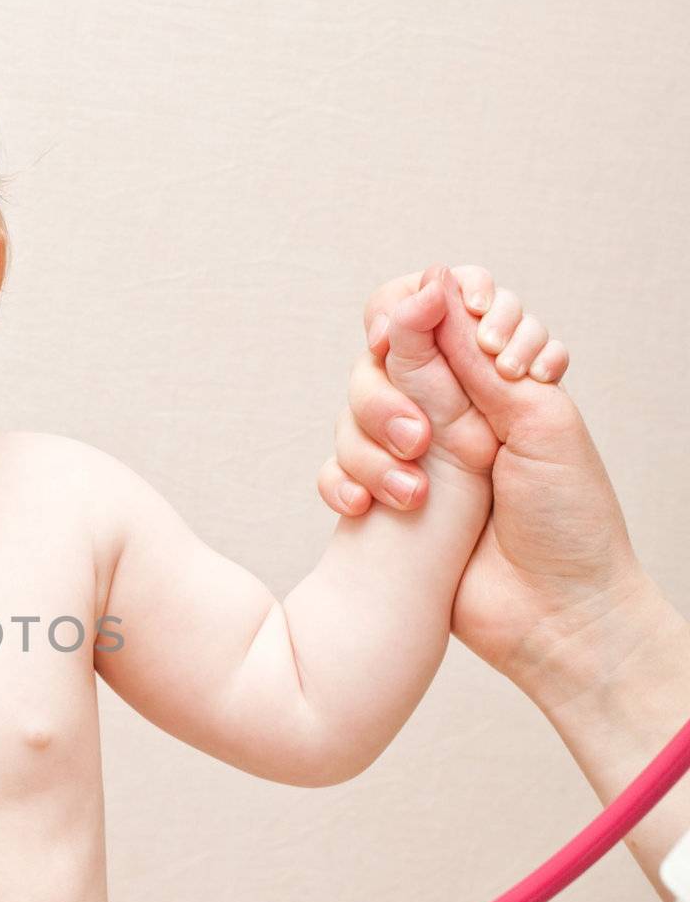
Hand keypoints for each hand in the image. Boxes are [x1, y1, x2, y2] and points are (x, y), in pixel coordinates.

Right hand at [320, 277, 642, 694]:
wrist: (554, 613)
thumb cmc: (567, 521)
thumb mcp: (536, 420)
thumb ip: (476, 358)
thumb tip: (436, 288)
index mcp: (492, 382)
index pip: (433, 320)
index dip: (411, 312)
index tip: (408, 323)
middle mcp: (448, 413)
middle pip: (378, 366)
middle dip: (386, 397)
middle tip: (421, 437)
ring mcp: (412, 459)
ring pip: (350, 419)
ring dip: (370, 449)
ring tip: (415, 493)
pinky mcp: (384, 504)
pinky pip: (335, 474)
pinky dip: (343, 485)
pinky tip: (366, 510)